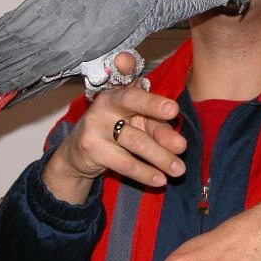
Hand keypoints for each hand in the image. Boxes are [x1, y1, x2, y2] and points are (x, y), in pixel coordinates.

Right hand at [42, 53, 187, 203]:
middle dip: (159, 122)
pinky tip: (160, 180)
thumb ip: (156, 119)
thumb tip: (178, 135)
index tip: (170, 104)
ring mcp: (96, 124)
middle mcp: (106, 103)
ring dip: (160, 157)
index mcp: (120, 91)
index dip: (143, 82)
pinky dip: (144, 173)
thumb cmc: (115, 129)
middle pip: (135, 107)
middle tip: (182, 144)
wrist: (78, 152)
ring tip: (178, 170)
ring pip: (135, 141)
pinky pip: (124, 163)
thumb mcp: (134, 117)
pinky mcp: (91, 147)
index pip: (132, 81)